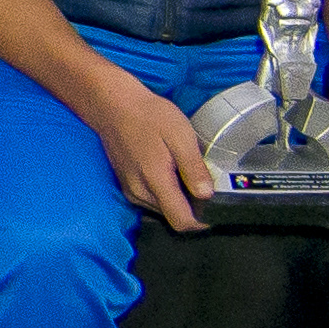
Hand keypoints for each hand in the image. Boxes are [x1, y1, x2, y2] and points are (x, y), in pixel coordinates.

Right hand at [82, 67, 215, 233]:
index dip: (202, 221)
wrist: (113, 106)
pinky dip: (165, 193)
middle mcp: (140, 193)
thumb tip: (207, 195)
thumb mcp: (180, 135)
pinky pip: (151, 201)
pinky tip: (169, 171)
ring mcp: (131, 191)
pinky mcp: (126, 186)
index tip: (215, 207)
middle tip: (203, 182)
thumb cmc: (149, 116)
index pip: (181, 221)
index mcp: (155, 181)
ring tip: (185, 172)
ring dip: (178, 200)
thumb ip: (193, 167)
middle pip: (173, 217)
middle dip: (191, 207)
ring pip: (162, 210)